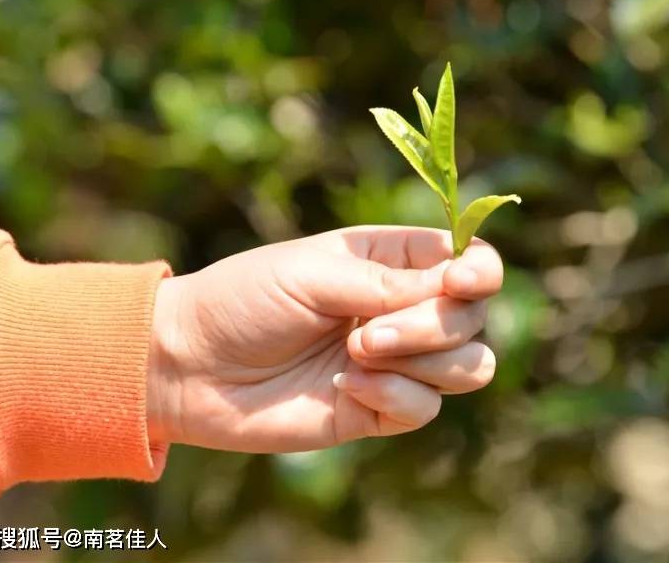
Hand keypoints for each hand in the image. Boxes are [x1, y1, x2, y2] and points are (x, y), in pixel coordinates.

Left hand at [147, 226, 501, 451]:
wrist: (189, 366)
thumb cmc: (244, 300)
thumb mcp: (313, 274)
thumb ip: (386, 283)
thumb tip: (455, 289)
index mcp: (394, 260)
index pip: (471, 261)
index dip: (480, 271)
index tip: (460, 282)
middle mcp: (406, 308)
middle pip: (474, 317)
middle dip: (433, 325)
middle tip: (367, 332)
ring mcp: (398, 362)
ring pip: (470, 366)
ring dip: (424, 361)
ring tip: (357, 356)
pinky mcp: (381, 409)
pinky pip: (427, 408)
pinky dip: (396, 397)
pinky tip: (347, 387)